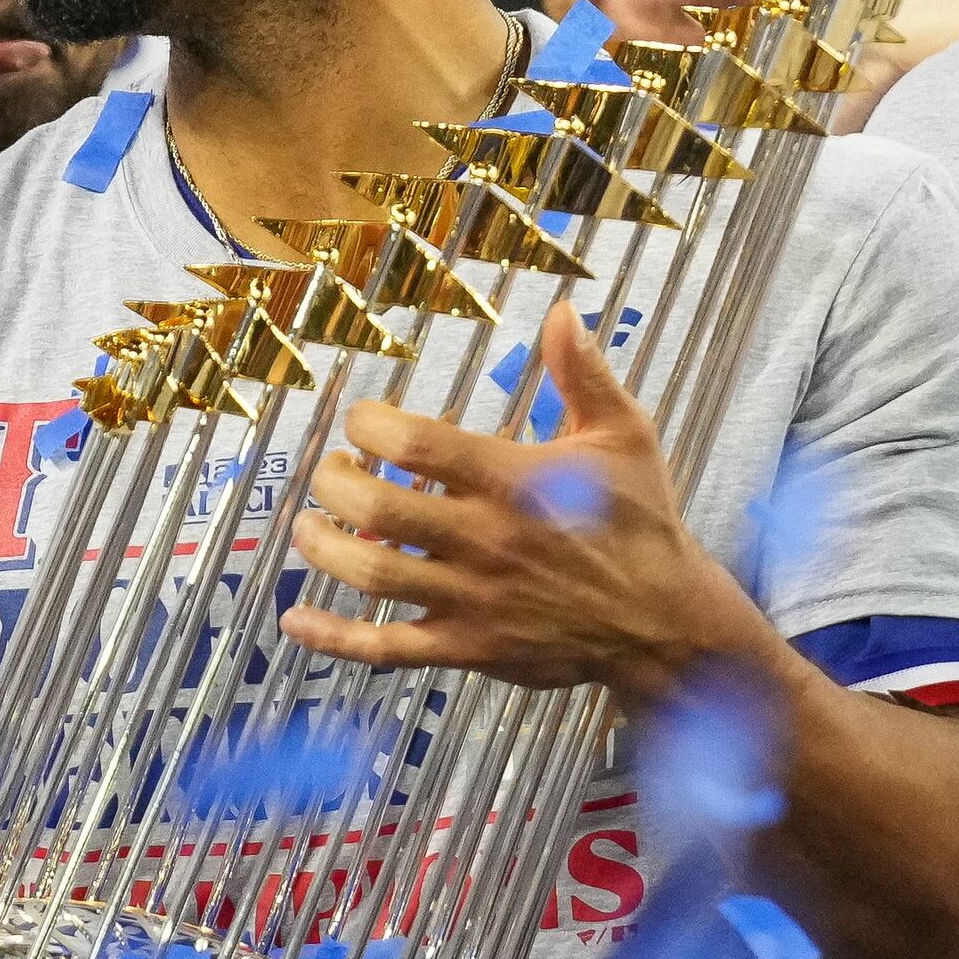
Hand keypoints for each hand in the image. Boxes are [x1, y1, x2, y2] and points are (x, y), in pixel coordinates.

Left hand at [281, 302, 753, 709]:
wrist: (663, 619)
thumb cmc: (640, 520)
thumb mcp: (624, 435)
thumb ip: (583, 374)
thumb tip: (562, 310)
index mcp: (514, 481)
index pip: (417, 444)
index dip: (371, 425)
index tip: (363, 421)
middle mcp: (485, 540)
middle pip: (378, 508)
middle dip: (335, 482)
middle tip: (331, 470)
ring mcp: (472, 599)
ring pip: (372, 574)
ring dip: (323, 548)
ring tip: (308, 527)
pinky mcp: (468, 648)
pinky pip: (388, 647)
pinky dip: (334, 638)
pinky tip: (294, 621)